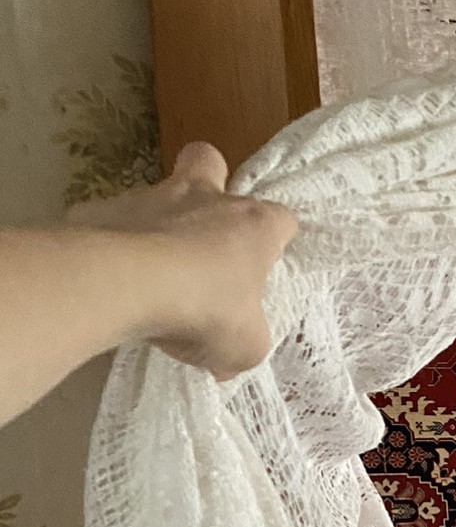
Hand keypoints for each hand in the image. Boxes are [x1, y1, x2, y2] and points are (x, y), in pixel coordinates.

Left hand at [68, 143, 297, 380]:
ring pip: (158, 194)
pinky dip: (116, 242)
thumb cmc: (204, 309)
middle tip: (204, 228)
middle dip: (210, 182)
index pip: (281, 219)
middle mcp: (204, 199)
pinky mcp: (104, 209)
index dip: (276, 239)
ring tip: (149, 269)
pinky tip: (112, 275)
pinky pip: (113, 221)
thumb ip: (243, 345)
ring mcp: (150, 198)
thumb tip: (227, 363)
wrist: (126, 284)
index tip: (265, 264)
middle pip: (211, 162)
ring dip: (158, 222)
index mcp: (251, 227)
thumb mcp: (243, 346)